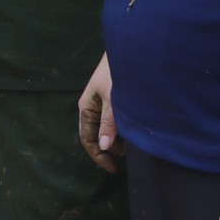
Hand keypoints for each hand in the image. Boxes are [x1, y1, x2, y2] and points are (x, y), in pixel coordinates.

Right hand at [76, 52, 123, 172]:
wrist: (129, 51)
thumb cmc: (116, 72)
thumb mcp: (113, 99)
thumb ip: (109, 123)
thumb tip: (104, 147)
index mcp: (86, 108)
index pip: (87, 139)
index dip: (98, 156)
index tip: (113, 168)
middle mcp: (92, 108)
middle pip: (97, 136)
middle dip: (110, 148)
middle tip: (128, 153)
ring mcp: (102, 104)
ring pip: (106, 129)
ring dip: (117, 139)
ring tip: (132, 141)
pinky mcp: (112, 100)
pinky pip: (113, 121)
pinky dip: (121, 129)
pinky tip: (132, 129)